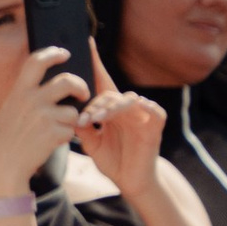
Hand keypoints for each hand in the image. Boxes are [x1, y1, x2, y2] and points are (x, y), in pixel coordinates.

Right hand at [0, 42, 88, 195]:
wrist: (2, 166)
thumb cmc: (7, 138)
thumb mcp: (10, 109)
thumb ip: (26, 95)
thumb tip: (50, 83)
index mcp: (19, 91)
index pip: (36, 61)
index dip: (52, 53)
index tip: (64, 53)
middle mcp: (31, 100)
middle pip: (67, 81)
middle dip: (81, 86)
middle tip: (84, 93)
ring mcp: (43, 116)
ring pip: (72, 111)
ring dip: (70, 121)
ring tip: (56, 130)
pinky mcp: (53, 133)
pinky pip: (71, 130)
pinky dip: (66, 137)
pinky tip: (51, 143)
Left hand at [70, 72, 164, 203]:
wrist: (131, 182)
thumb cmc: (112, 160)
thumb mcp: (91, 144)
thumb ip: (82, 128)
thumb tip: (71, 113)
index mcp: (109, 110)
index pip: (101, 83)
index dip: (95, 64)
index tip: (86, 43)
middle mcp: (125, 110)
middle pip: (110, 94)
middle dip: (95, 103)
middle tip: (85, 118)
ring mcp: (141, 117)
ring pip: (128, 99)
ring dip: (112, 106)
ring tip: (98, 118)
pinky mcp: (154, 127)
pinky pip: (154, 111)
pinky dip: (146, 107)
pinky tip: (136, 107)